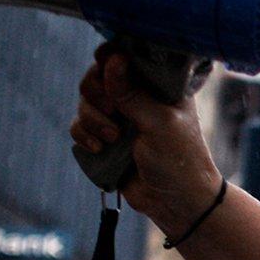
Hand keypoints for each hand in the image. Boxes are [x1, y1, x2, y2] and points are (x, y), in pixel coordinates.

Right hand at [70, 47, 222, 237]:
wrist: (176, 203)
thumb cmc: (179, 160)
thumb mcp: (159, 123)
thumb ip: (132, 93)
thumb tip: (112, 58)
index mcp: (158, 85)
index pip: (126, 56)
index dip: (110, 58)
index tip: (104, 67)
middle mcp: (137, 96)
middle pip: (97, 75)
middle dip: (97, 93)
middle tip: (112, 111)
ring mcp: (120, 117)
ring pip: (85, 101)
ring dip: (91, 118)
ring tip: (112, 139)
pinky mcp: (105, 138)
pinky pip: (79, 126)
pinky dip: (83, 135)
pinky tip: (100, 149)